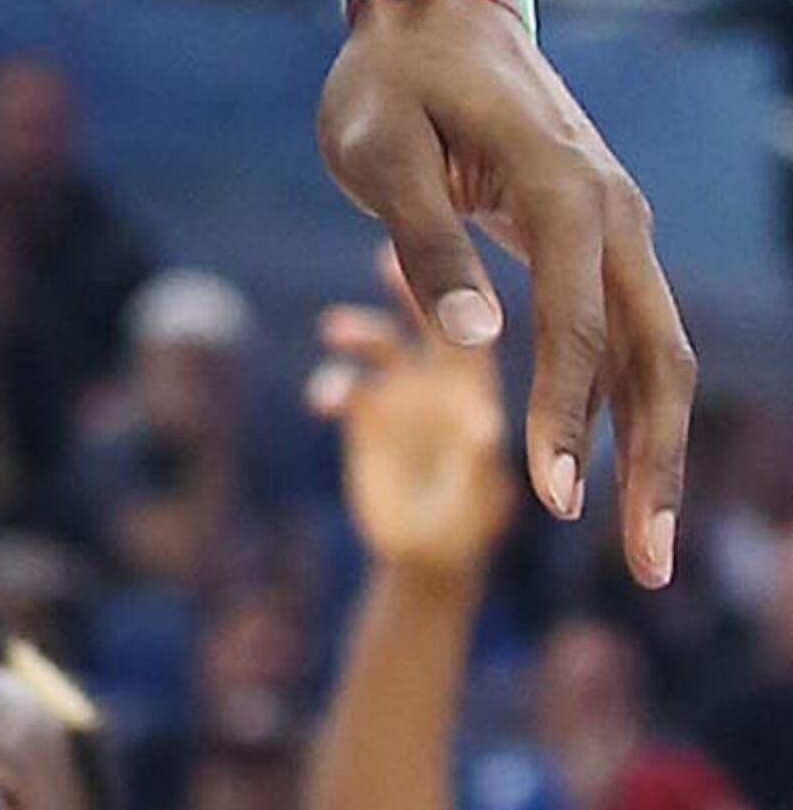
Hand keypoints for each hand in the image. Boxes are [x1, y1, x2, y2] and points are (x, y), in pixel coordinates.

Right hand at [311, 271, 518, 584]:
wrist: (424, 555)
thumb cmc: (466, 528)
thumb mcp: (474, 498)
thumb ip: (476, 463)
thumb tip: (485, 425)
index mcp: (475, 392)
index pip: (474, 336)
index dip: (466, 304)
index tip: (447, 276)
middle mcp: (438, 380)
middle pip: (427, 317)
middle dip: (408, 283)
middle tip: (385, 254)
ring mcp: (399, 393)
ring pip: (379, 342)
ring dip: (358, 329)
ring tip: (333, 329)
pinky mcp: (364, 414)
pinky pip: (344, 384)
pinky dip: (332, 383)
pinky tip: (322, 402)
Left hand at [316, 0, 690, 586]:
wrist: (431, 7)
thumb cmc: (392, 78)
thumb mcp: (378, 146)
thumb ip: (425, 237)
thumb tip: (473, 339)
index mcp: (560, 186)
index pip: (576, 322)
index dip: (567, 416)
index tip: (551, 501)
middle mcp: (611, 210)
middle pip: (656, 355)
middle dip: (654, 465)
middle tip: (644, 567)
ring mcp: (616, 223)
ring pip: (656, 353)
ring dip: (654, 449)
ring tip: (642, 550)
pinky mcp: (601, 235)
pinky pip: (628, 333)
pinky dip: (628, 405)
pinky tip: (608, 467)